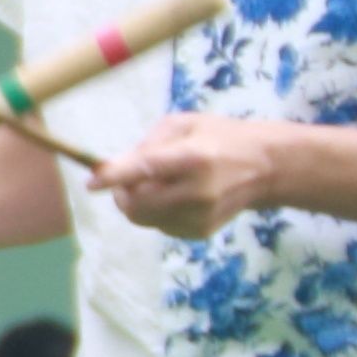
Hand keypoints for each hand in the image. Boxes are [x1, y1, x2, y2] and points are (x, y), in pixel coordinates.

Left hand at [91, 111, 284, 242]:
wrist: (264, 168)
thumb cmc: (218, 138)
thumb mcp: (184, 124)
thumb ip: (146, 144)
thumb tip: (112, 169)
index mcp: (195, 157)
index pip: (148, 169)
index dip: (116, 177)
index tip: (92, 183)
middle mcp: (199, 191)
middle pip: (137, 204)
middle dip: (120, 193)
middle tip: (124, 179)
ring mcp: (201, 216)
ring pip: (143, 218)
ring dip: (137, 202)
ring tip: (159, 183)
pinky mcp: (200, 232)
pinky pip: (158, 225)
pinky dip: (155, 211)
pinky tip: (177, 196)